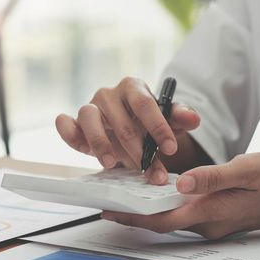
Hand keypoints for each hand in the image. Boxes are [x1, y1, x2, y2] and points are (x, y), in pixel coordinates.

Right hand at [55, 77, 201, 184]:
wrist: (129, 130)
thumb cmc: (147, 123)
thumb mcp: (168, 120)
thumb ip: (180, 118)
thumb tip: (193, 119)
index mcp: (133, 87)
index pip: (145, 104)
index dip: (158, 127)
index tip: (170, 149)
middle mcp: (109, 94)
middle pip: (121, 120)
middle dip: (138, 150)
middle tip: (150, 172)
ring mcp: (90, 108)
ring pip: (89, 118)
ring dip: (101, 143)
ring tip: (113, 164)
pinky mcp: (75, 123)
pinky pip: (65, 123)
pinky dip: (67, 131)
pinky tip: (78, 144)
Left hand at [101, 153, 259, 238]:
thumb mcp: (246, 170)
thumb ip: (212, 178)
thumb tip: (181, 184)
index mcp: (210, 212)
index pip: (161, 221)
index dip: (132, 218)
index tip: (108, 212)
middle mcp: (207, 223)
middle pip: (161, 222)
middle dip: (133, 212)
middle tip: (109, 196)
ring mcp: (213, 222)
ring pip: (172, 217)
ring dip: (149, 207)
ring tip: (126, 190)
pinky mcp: (217, 216)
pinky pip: (185, 212)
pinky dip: (167, 203)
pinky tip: (158, 189)